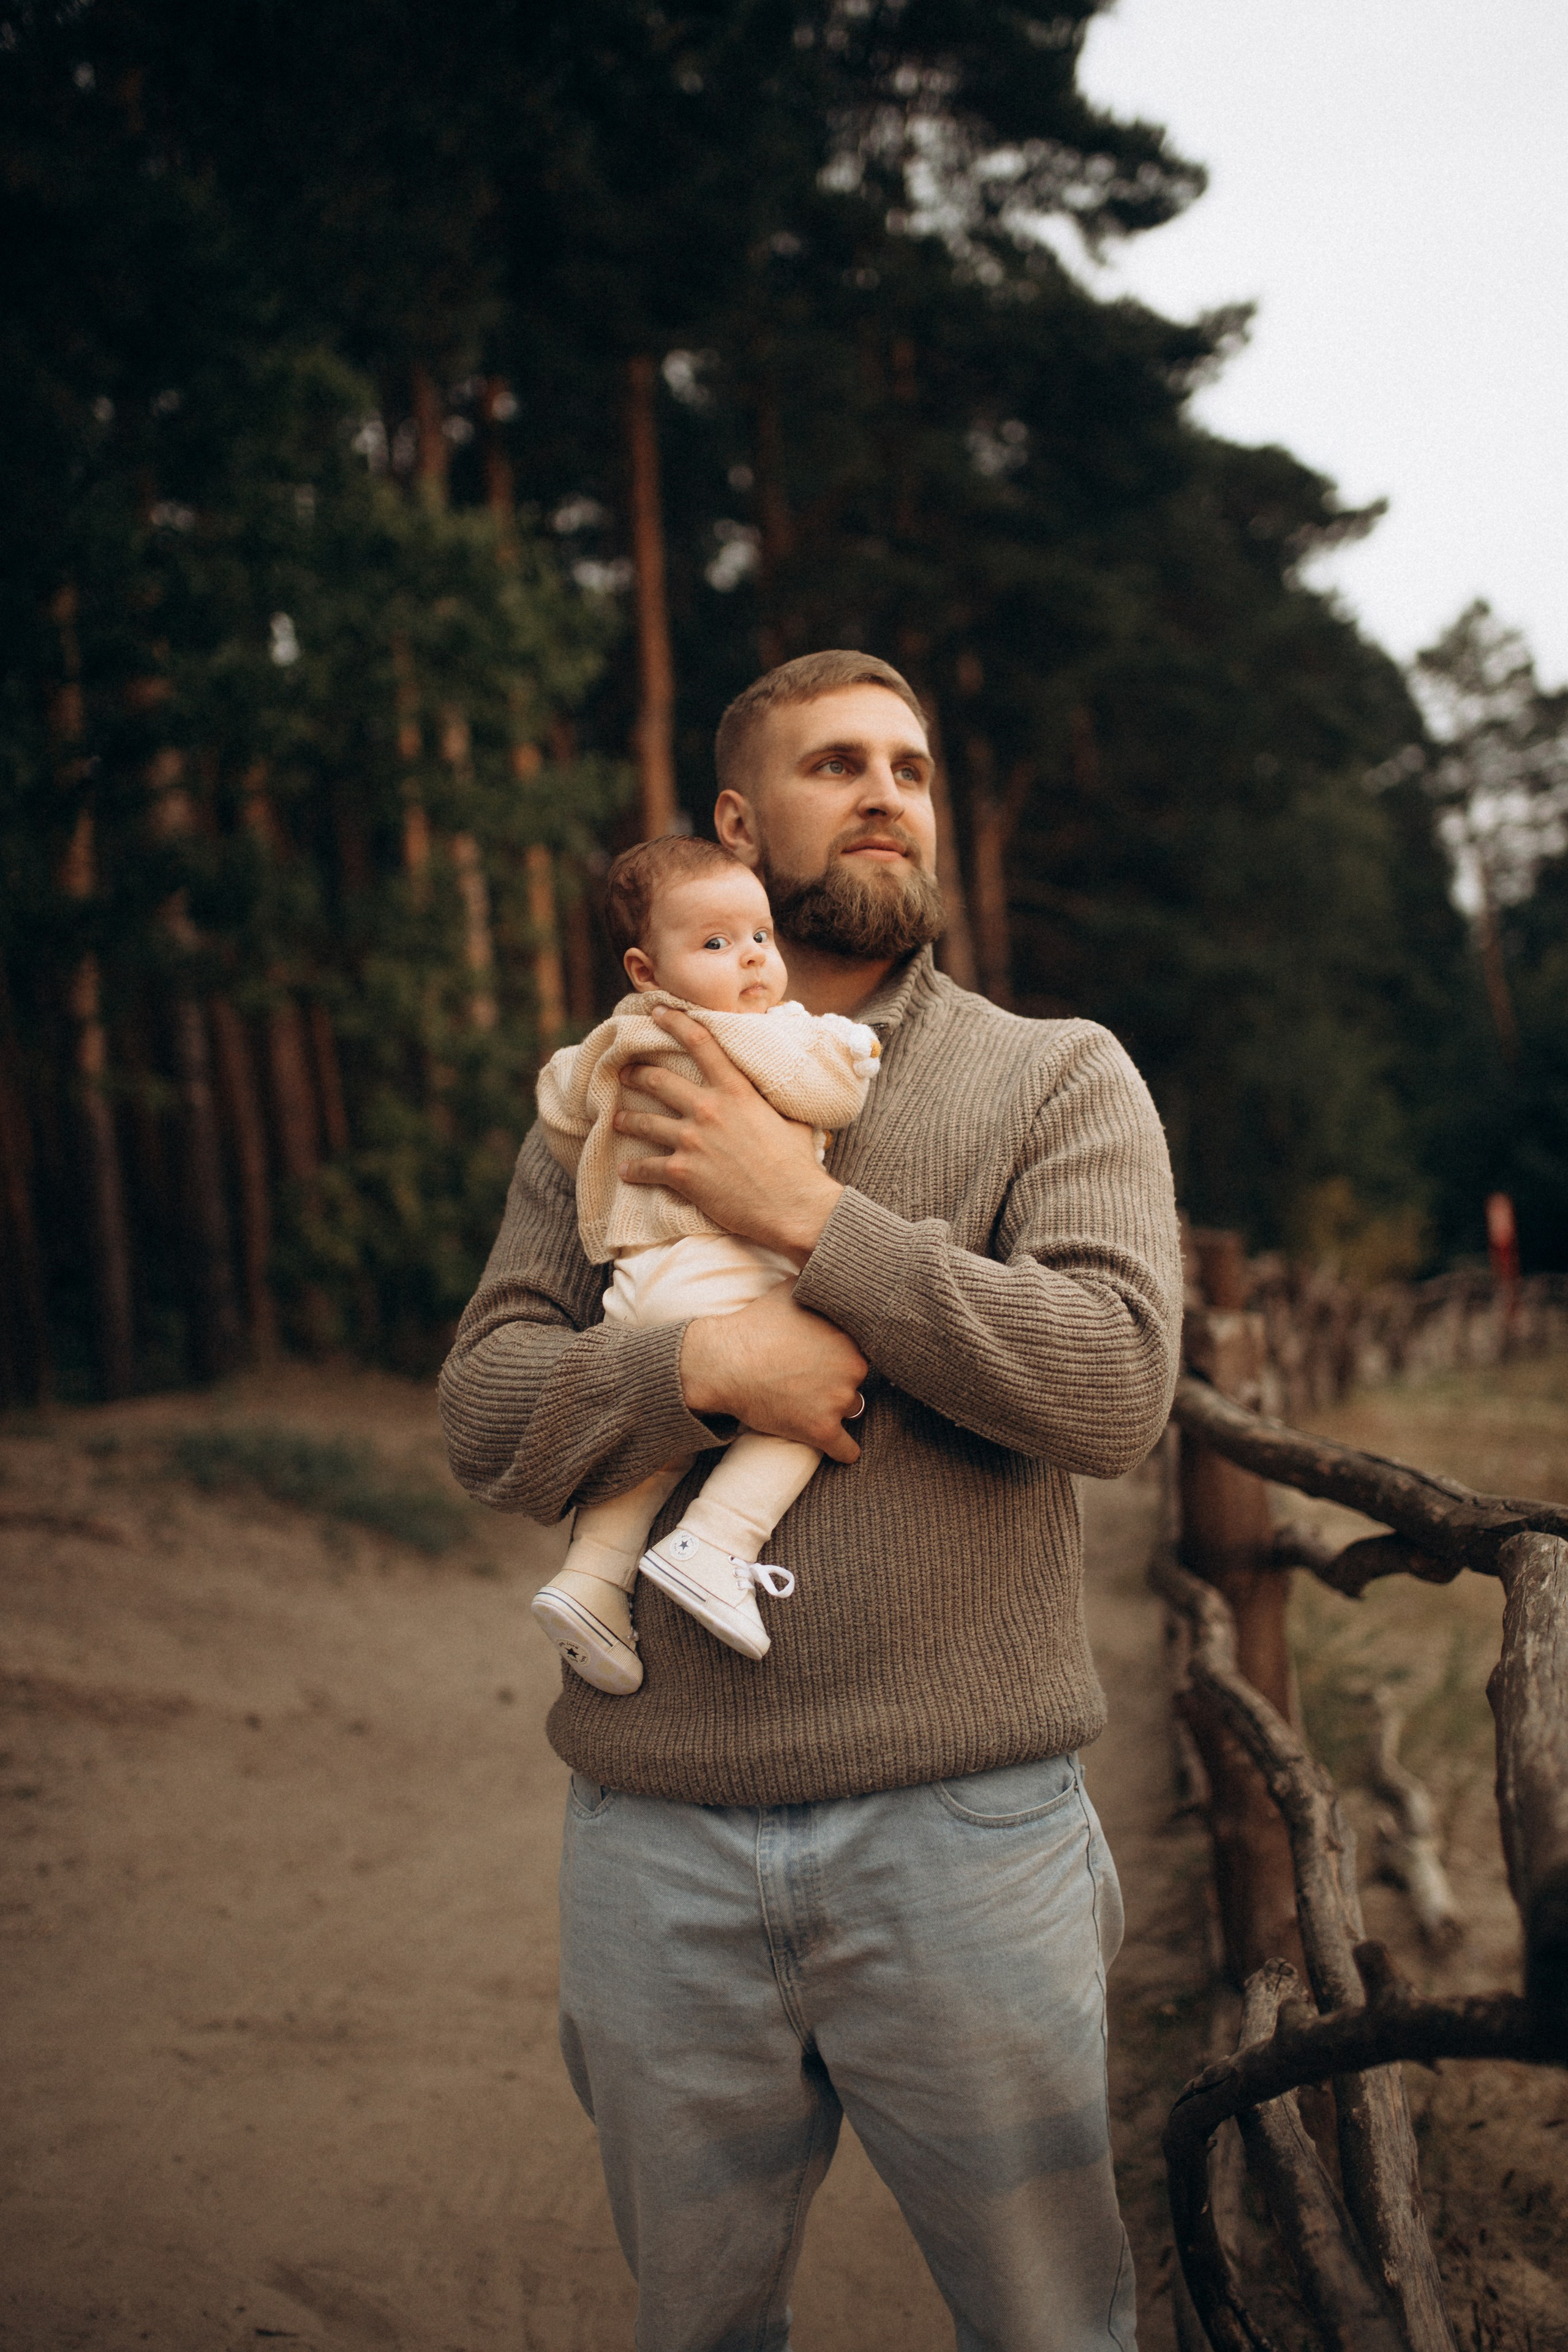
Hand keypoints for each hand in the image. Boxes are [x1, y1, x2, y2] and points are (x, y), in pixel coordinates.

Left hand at [616, 1004, 843, 1262]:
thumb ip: (770, 1101)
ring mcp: (692, 1140)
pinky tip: (625, 1171)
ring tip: (618, 1120)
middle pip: (659, 1080)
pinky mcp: (682, 1173)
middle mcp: (708, 1109)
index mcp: (736, 1091)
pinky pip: (646, 1167)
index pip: (700, 1043)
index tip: (657, 1012)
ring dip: (627, 1120)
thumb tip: (775, 1090)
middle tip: (624, 1073)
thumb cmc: (796, 1164)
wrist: (791, 1205)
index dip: (675, 1022)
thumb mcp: (789, 1118)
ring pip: (644, 1121)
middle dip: (636, 1074)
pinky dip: (633, 1170)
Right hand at [680, 1285, 868, 1462]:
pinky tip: (840, 1446)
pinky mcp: (821, 1430)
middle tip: (814, 1377)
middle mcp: (852, 1367)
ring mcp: (837, 1400)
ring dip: (838, 1409)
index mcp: (850, 1335)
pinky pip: (847, 1450)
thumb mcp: (791, 1289)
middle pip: (860, 1379)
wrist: (724, 1362)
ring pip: (854, 1409)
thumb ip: (821, 1285)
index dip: (850, 1352)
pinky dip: (844, 1450)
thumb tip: (833, 1270)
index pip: (868, 1348)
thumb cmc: (754, 1324)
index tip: (835, 1357)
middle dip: (842, 1379)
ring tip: (811, 1401)